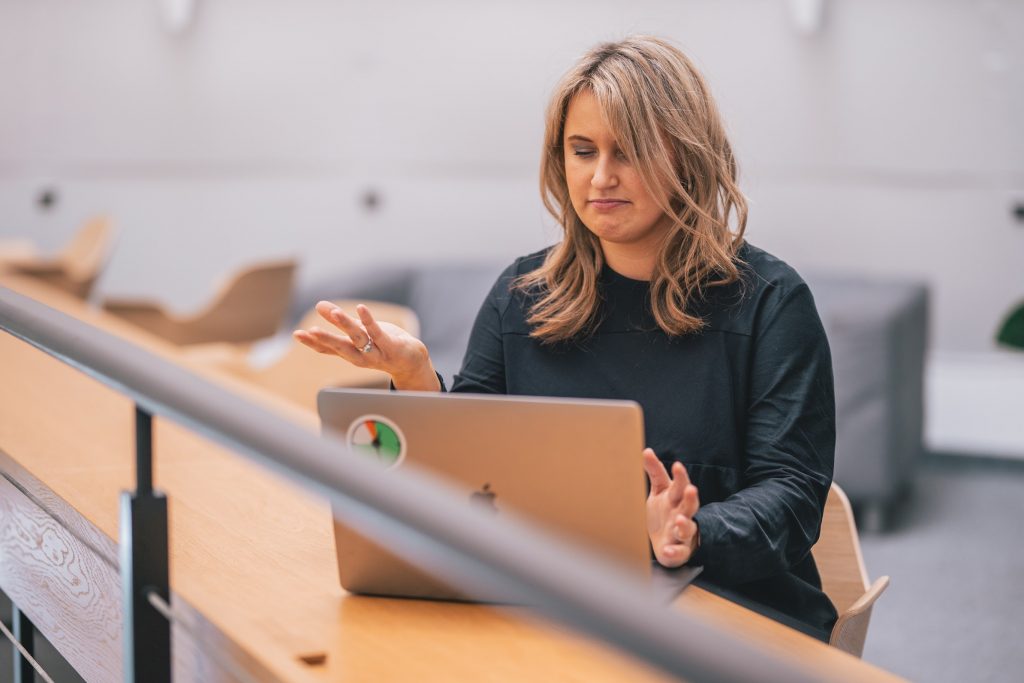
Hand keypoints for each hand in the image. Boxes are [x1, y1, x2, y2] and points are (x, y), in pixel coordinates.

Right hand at [293, 301, 440, 390]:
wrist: (412, 361)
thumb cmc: (382, 345)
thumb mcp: (359, 332)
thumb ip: (339, 322)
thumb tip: (318, 305)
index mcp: (350, 353)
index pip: (328, 350)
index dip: (312, 343)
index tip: (297, 334)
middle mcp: (361, 356)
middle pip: (341, 347)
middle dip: (325, 339)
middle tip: (309, 331)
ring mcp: (376, 352)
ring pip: (358, 338)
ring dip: (346, 326)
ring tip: (334, 312)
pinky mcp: (391, 346)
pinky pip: (378, 333)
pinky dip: (369, 321)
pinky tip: (361, 309)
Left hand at [642, 448, 699, 567]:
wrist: (667, 542)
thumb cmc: (665, 512)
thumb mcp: (660, 491)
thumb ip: (655, 472)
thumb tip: (646, 450)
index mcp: (676, 499)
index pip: (680, 485)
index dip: (680, 476)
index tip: (677, 465)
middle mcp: (682, 514)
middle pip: (689, 505)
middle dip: (691, 498)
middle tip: (692, 490)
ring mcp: (681, 533)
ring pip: (687, 528)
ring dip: (684, 525)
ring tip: (679, 520)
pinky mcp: (678, 550)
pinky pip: (679, 552)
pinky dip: (675, 551)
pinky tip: (669, 550)